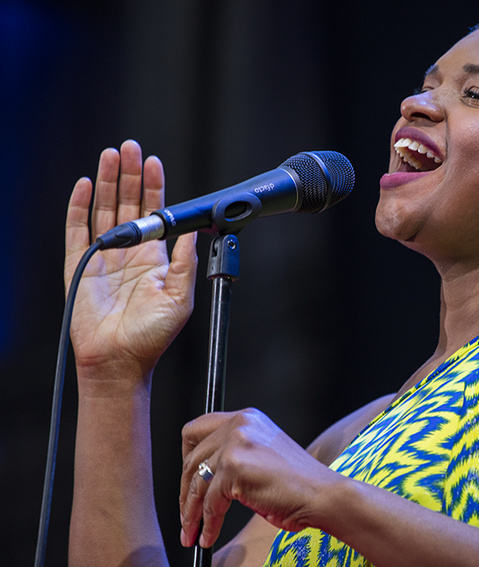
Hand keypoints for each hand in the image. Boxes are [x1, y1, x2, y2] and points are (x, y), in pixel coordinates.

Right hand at [65, 140, 196, 384]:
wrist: (119, 360)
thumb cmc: (152, 335)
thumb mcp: (180, 297)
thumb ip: (185, 262)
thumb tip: (195, 230)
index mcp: (155, 257)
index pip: (156, 213)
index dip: (155, 187)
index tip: (156, 163)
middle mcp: (130, 252)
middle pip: (129, 203)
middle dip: (131, 174)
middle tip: (132, 147)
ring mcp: (104, 256)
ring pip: (105, 209)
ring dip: (108, 181)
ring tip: (112, 154)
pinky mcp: (79, 265)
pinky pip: (78, 229)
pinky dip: (80, 205)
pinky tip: (87, 184)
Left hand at [180, 408, 338, 548]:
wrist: (321, 495)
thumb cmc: (297, 482)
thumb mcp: (261, 455)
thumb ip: (234, 453)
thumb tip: (201, 475)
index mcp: (247, 417)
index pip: (198, 428)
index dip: (187, 456)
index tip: (188, 479)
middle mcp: (240, 424)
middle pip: (192, 456)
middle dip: (185, 490)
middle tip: (186, 513)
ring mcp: (236, 443)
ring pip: (197, 482)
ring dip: (191, 512)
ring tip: (193, 531)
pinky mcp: (235, 467)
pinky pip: (209, 502)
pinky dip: (206, 523)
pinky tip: (209, 535)